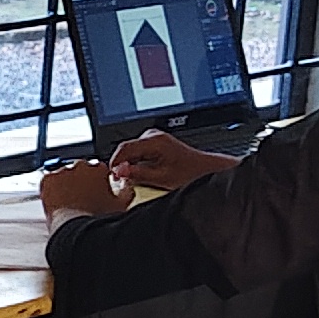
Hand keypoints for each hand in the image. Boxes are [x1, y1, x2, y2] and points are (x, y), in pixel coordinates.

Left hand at [36, 159, 129, 218]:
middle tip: (82, 199)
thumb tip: (127, 186)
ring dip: (66, 185)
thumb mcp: (121, 205)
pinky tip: (57, 200)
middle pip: (80, 171)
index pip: (98, 169)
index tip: (95, 192)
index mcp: (98, 169)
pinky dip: (51, 188)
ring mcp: (62, 172)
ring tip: (69, 203)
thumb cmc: (97, 219)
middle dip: (81, 182)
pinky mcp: (47, 181)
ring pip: (63, 175)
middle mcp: (79, 167)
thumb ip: (126, 191)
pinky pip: (48, 180)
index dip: (97, 182)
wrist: (75, 230)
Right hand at [108, 130, 238, 189]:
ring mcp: (154, 138)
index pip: (123, 148)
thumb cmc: (191, 173)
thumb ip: (138, 174)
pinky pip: (139, 153)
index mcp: (154, 140)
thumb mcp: (161, 178)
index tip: (113, 177)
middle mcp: (153, 135)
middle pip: (126, 150)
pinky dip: (138, 164)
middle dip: (123, 166)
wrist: (205, 169)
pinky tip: (145, 174)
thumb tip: (119, 172)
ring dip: (131, 166)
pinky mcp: (156, 143)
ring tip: (139, 179)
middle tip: (125, 182)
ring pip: (131, 152)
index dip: (114, 164)